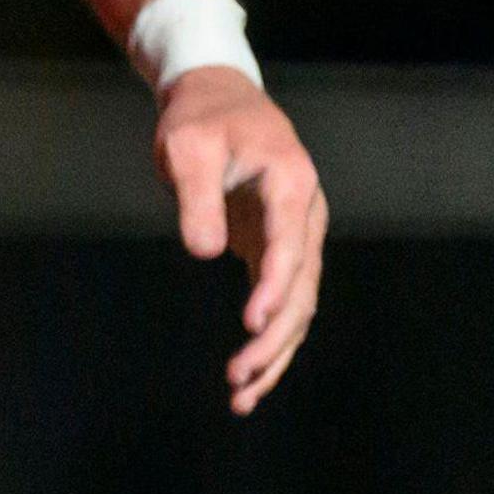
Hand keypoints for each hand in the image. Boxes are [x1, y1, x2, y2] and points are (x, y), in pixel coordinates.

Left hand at [154, 66, 325, 411]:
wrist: (217, 97)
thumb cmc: (200, 118)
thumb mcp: (187, 147)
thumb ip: (196, 195)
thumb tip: (203, 252)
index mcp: (292, 186)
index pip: (290, 247)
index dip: (274, 290)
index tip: (252, 326)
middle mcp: (306, 217)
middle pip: (301, 289)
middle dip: (274, 339)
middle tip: (238, 379)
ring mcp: (295, 236)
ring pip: (297, 306)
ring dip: (275, 352)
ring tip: (241, 396)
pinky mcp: (275, 249)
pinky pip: (279, 302)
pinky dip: (267, 338)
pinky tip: (246, 377)